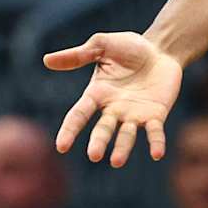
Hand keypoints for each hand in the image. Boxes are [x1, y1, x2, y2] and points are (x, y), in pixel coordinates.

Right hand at [42, 31, 182, 166]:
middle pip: (103, 129)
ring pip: (126, 135)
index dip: (70, 130)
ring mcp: (135, 115)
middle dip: (98, 142)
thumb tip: (46, 60)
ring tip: (116, 161)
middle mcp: (113, 109)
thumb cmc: (128, 47)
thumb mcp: (101, 45)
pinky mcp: (156, 116)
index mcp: (97, 94)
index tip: (61, 147)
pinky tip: (156, 154)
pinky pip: (155, 132)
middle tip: (94, 155)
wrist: (160, 49)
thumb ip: (77, 55)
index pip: (79, 115)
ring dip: (122, 148)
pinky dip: (156, 143)